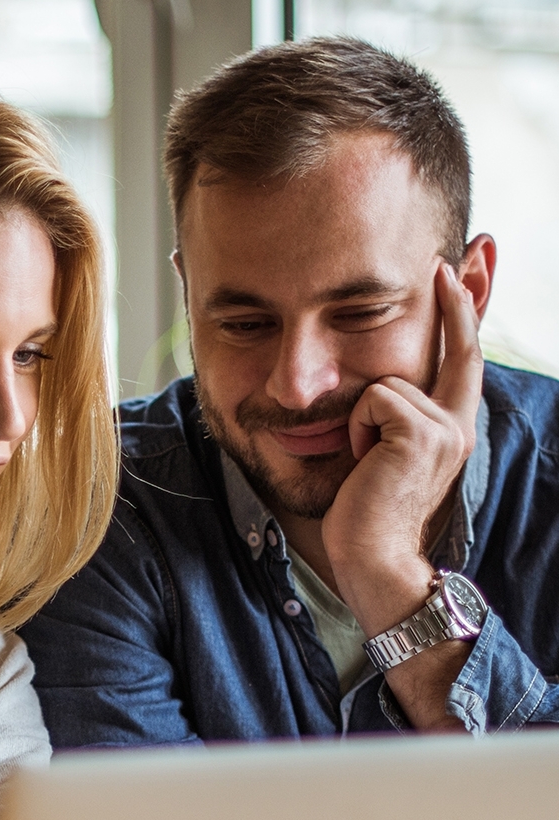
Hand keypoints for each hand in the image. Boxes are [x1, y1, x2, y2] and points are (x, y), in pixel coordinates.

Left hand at [322, 262, 482, 635]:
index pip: (464, 362)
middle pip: (458, 348)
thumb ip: (391, 420)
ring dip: (361, 418)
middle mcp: (458, 425)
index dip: (464, 315)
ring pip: (386, 382)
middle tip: (443, 261)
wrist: (373, 559)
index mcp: (451, 431)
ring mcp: (444, 427)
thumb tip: (379, 388)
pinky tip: (363, 461)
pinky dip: (357, 427)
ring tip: (365, 460)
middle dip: (456, 301)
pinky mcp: (421, 430)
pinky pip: (373, 397)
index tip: (458, 272)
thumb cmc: (365, 516)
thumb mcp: (381, 457)